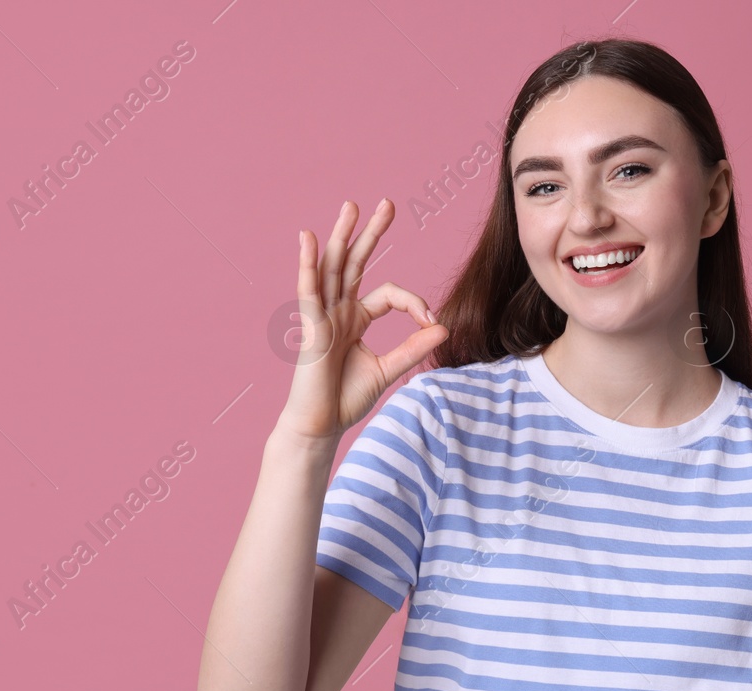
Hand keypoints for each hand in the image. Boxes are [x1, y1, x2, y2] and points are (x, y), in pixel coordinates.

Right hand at [277, 199, 447, 442]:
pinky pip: (308, 290)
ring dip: (342, 236)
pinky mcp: (310, 327)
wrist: (321, 425)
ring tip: (351, 206)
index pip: (388, 294)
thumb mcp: (389, 370)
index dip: (413, 302)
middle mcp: (338, 311)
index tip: (430, 322)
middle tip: (386, 203)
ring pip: (333, 267)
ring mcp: (322, 316)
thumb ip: (413, 348)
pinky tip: (308, 238)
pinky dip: (308, 263)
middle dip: (371, 233)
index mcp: (356, 319)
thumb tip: (443, 327)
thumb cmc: (346, 399)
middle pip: (356, 263)